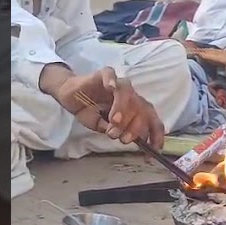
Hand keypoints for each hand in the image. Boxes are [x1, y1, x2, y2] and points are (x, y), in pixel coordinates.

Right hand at [41, 64, 164, 147]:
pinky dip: (112, 81)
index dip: (155, 135)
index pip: (151, 120)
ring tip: (114, 121)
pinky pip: (110, 74)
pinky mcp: (103, 75)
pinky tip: (110, 87)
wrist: (70, 96)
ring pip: (128, 93)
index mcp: (135, 110)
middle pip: (142, 109)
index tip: (153, 150)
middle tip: (124, 139)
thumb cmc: (90, 111)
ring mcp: (118, 84)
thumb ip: (112, 131)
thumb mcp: (101, 127)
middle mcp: (131, 96)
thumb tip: (119, 136)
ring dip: (123, 108)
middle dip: (136, 127)